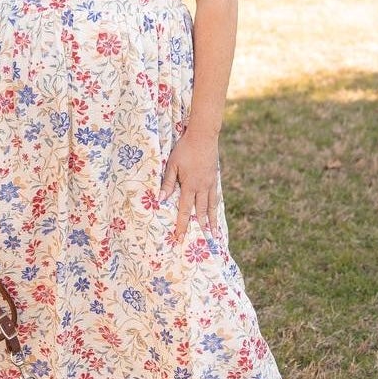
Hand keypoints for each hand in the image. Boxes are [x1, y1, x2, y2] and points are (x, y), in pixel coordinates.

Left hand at [159, 128, 219, 242]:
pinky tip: (216, 211)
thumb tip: (161, 199)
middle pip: (201, 212)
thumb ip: (168, 183)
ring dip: (212, 221)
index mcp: (190, 186)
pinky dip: (216, 207)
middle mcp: (202, 188)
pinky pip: (215, 196)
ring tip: (215, 234)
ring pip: (211, 206)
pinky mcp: (214, 178)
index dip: (182, 225)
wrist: (203, 136)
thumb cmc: (184, 148)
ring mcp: (210, 183)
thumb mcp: (172, 165)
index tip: (180, 238)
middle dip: (200, 228)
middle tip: (202, 242)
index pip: (185, 210)